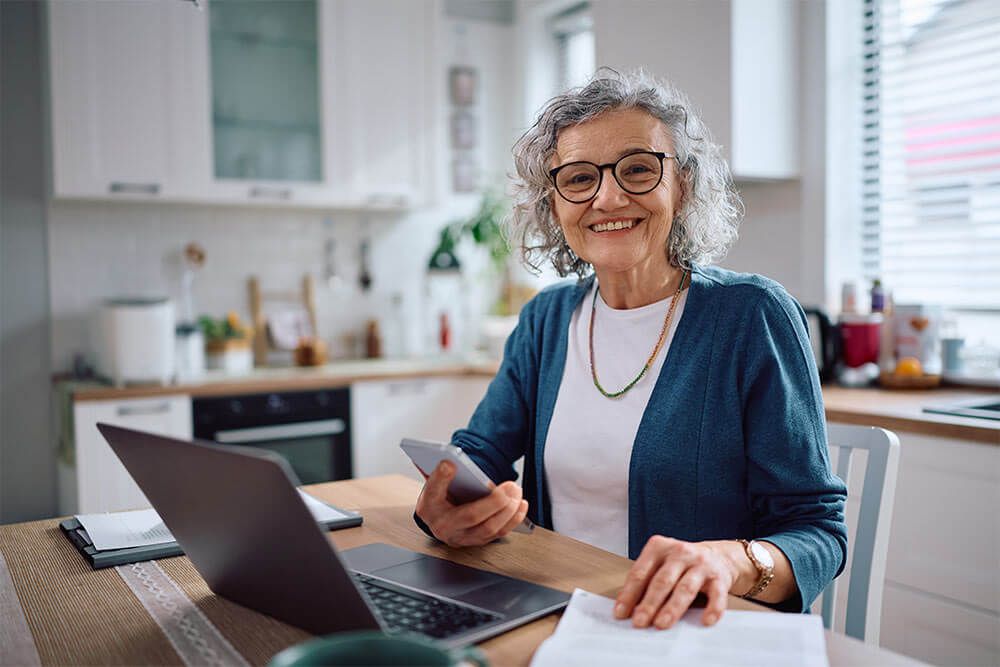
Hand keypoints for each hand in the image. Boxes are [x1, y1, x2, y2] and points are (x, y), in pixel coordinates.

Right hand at [415, 461, 528, 546]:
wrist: (437, 520)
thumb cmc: (437, 499)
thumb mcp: (434, 484)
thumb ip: (441, 476)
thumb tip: (451, 464)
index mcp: (429, 507)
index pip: (434, 491)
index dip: (442, 478)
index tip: (450, 463)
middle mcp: (445, 527)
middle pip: (472, 516)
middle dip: (494, 502)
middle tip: (510, 486)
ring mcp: (463, 537)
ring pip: (489, 529)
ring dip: (508, 510)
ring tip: (516, 492)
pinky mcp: (478, 541)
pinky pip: (499, 533)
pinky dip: (514, 519)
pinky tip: (521, 504)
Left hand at [614, 536, 737, 628]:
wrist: (717, 556)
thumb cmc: (681, 563)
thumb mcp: (660, 564)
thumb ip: (646, 581)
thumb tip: (630, 609)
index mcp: (659, 547)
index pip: (640, 573)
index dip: (629, 594)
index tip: (621, 613)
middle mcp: (680, 553)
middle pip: (662, 581)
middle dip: (649, 603)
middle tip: (640, 621)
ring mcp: (700, 564)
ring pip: (685, 588)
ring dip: (672, 608)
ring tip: (662, 624)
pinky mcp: (719, 577)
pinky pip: (716, 595)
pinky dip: (712, 609)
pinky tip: (705, 621)